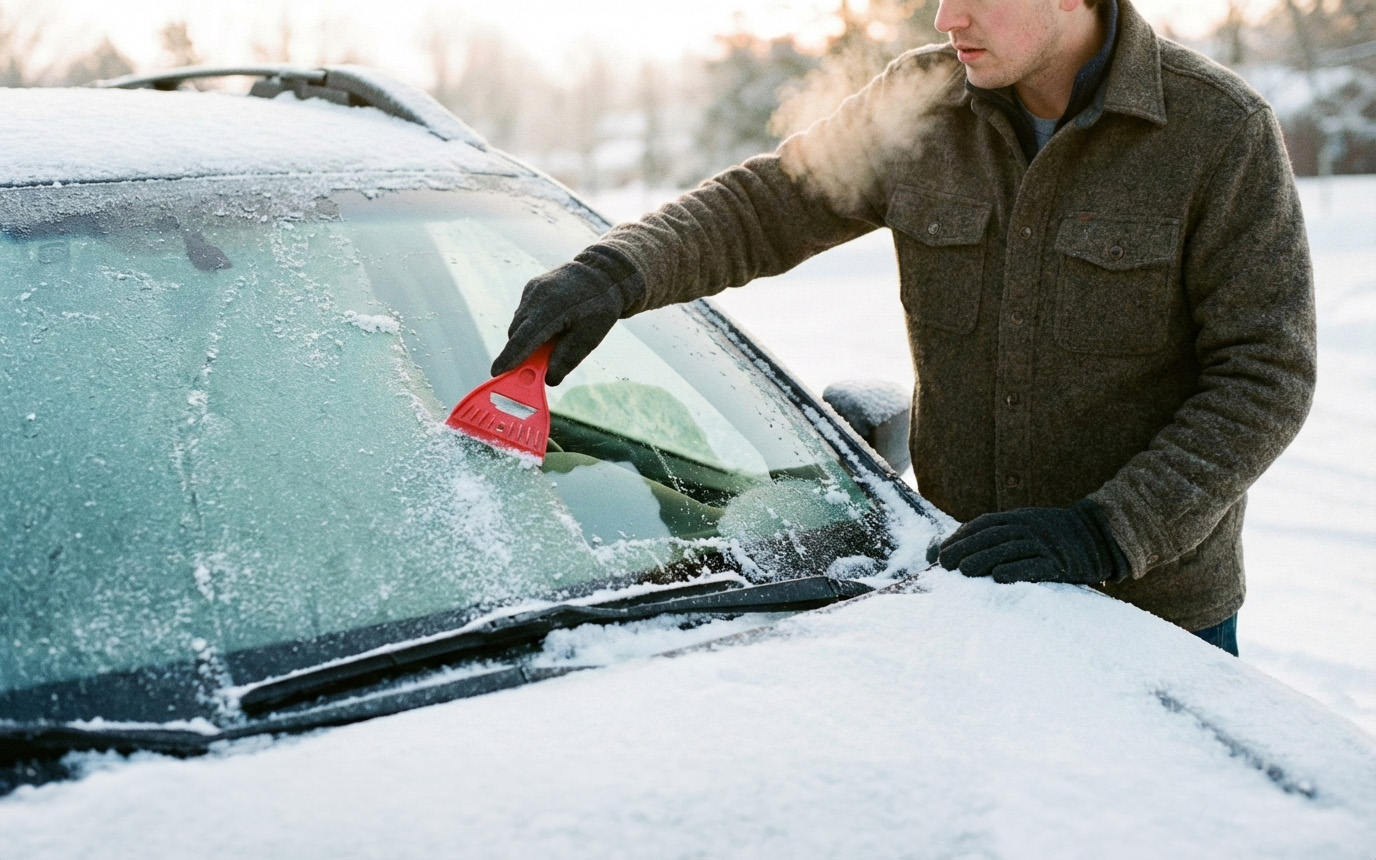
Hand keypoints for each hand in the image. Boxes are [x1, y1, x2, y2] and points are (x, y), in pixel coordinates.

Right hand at [491, 245, 644, 385]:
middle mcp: (537, 296)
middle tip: (532, 371)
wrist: (604, 272)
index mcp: (552, 308)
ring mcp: (532, 289)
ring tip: (551, 343)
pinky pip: (524, 313)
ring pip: (519, 323)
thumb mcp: (589, 338)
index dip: (510, 357)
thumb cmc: (599, 307)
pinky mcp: (532, 287)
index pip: (524, 337)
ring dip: (527, 339)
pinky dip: (531, 325)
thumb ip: (567, 359)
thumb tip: (548, 379)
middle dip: (519, 353)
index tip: (497, 372)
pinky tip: (552, 326)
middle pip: (517, 333)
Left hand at [928, 500, 1127, 584]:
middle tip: (945, 564)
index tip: (938, 554)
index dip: (958, 538)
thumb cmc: (1052, 539)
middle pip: (991, 536)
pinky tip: (999, 578)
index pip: (982, 525)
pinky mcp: (1060, 563)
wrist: (1099, 537)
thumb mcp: (1023, 530)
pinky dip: (1017, 570)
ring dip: (984, 559)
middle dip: (965, 548)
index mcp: (1017, 518)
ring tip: (963, 571)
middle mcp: (1028, 527)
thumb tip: (946, 551)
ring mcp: (1044, 543)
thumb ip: (991, 538)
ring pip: (1009, 549)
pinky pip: (1036, 565)